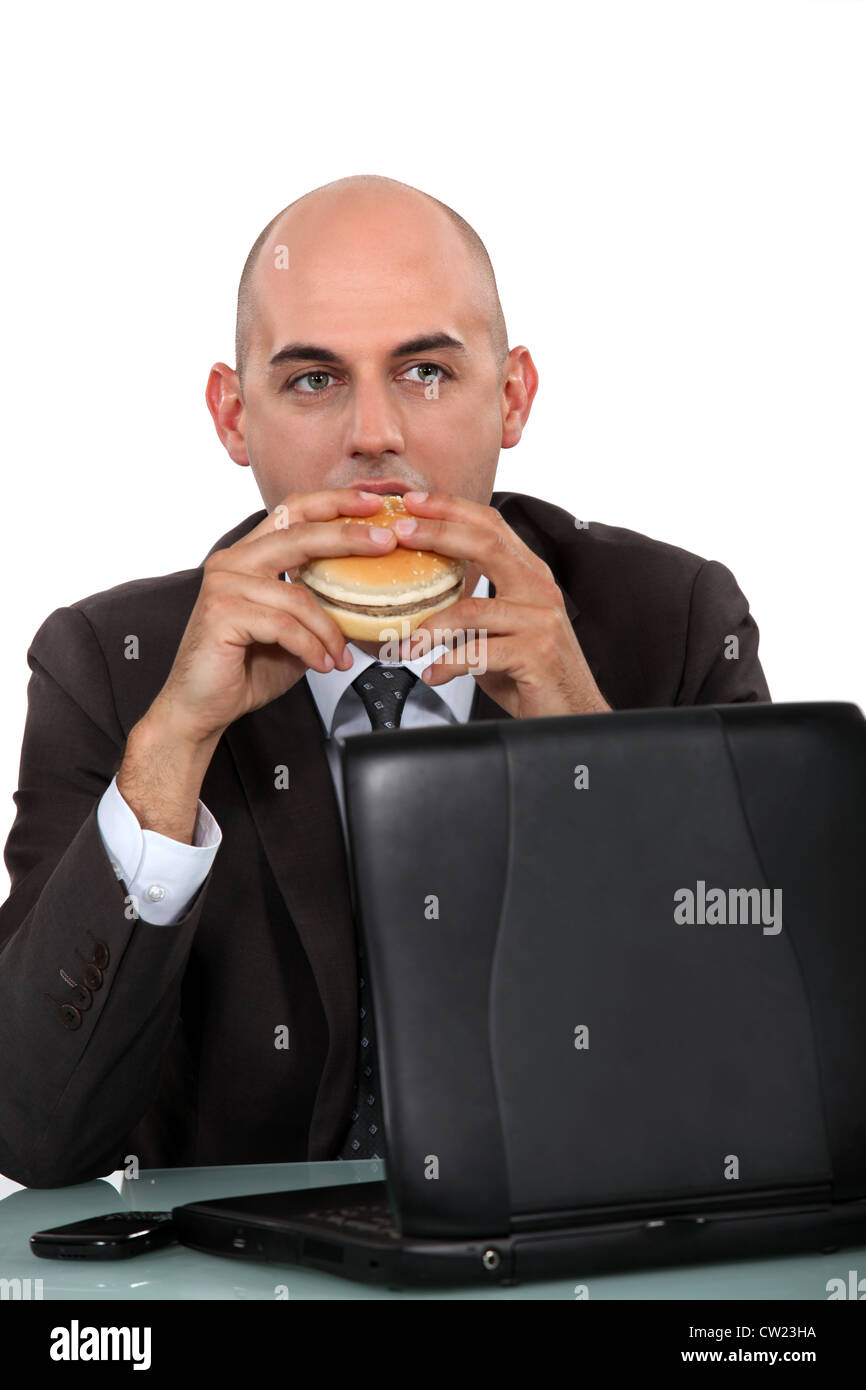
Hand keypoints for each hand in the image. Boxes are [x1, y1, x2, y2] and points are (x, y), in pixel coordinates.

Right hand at [149, 488, 396, 746]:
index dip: (333, 503)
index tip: (373, 504)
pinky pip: (284, 626)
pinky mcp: (221, 613)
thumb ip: (320, 605)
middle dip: (347, 536)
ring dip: (330, 631)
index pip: (293, 513)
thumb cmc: (246, 669)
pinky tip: (322, 664)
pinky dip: (311, 648)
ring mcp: (224, 585)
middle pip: (299, 534)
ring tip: (342, 656)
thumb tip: (371, 597)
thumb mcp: (296, 631)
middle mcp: (232, 561)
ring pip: (298, 596)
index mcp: (249, 556)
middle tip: (385, 542)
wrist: (203, 707)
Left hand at [395, 491, 610, 718]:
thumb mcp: (501, 631)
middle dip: (437, 532)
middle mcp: (540, 591)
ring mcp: (541, 621)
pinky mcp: (537, 653)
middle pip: (486, 544)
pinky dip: (449, 664)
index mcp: (531, 577)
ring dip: (430, 628)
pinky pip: (479, 652)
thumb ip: (473, 607)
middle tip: (399, 533)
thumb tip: (420, 597)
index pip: (492, 526)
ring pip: (472, 609)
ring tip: (404, 646)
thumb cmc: (532, 675)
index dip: (452, 509)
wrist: (573, 716)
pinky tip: (433, 674)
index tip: (413, 502)